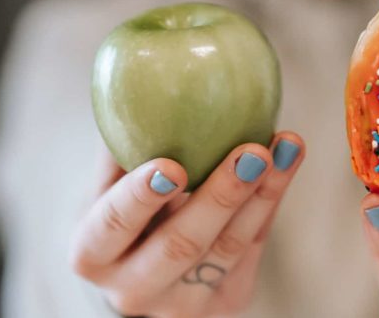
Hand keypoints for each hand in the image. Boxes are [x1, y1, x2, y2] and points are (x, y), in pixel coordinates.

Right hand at [70, 132, 304, 316]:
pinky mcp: (224, 303)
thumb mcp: (107, 187)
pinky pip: (252, 249)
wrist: (142, 271)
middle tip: (251, 152)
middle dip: (220, 197)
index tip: (171, 164)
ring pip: (227, 249)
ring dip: (262, 195)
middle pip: (181, 245)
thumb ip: (121, 150)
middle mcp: (132, 291)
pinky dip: (270, 202)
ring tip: (284, 148)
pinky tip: (286, 162)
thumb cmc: (122, 212)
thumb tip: (141, 84)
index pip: (113, 226)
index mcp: (92, 255)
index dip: (141, 197)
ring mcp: (181, 305)